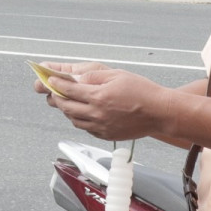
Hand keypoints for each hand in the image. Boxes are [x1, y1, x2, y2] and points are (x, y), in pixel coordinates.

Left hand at [39, 63, 174, 141]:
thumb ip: (93, 77)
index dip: (56, 84)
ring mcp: (101, 127)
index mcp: (98, 96)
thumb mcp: (117, 75)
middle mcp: (97, 114)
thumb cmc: (142, 91)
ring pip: (74, 120)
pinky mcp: (106, 135)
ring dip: (67, 111)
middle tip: (53, 92)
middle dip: (56, 98)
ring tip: (66, 102)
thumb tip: (75, 78)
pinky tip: (82, 113)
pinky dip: (79, 120)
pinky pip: (85, 128)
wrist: (160, 112)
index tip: (50, 80)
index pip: (68, 90)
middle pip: (66, 107)